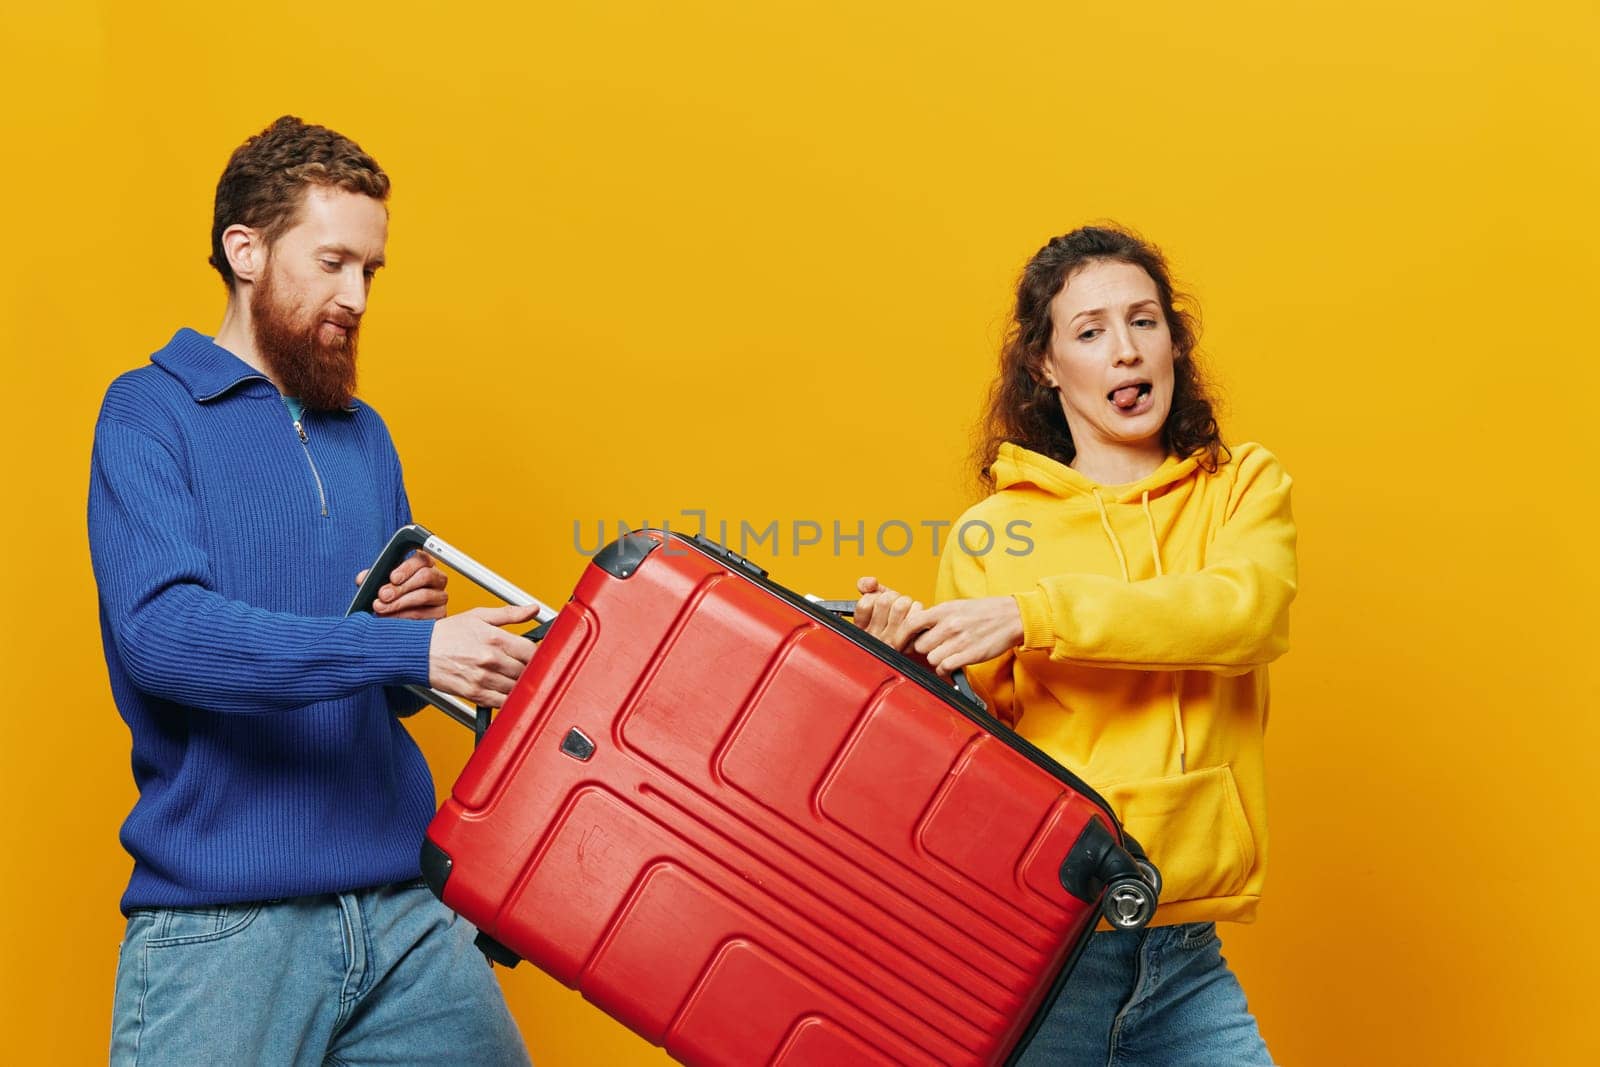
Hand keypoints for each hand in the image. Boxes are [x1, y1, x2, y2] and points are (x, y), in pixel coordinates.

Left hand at [356, 550, 448, 619]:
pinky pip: (425, 615)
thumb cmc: (393, 595)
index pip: (422, 559)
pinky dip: (405, 617)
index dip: (407, 568)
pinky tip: (392, 618)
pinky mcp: (441, 614)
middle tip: (383, 595)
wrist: (400, 619)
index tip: (392, 578)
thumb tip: (362, 579)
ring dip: (400, 603)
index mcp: (424, 564)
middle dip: (401, 586)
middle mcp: (437, 578)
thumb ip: (373, 578)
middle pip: (426, 575)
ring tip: (381, 608)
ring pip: (425, 595)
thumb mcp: (382, 583)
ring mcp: (441, 596)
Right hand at [428, 604, 540, 707]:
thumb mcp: (479, 616)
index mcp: (495, 638)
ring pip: (517, 688)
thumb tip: (532, 610)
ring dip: (520, 684)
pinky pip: (502, 702)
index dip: (539, 653)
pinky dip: (507, 698)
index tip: (536, 654)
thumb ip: (510, 614)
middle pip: (527, 671)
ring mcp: (483, 679)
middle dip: (530, 669)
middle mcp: (491, 659)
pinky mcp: (475, 694)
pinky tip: (504, 689)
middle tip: (525, 665)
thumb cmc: (448, 633)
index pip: (532, 651)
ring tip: (514, 676)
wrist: (419, 651)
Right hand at [852, 576, 931, 652]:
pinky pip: (914, 616)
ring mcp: (892, 643)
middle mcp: (875, 638)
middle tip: (897, 605)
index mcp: (862, 628)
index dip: (875, 595)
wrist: (918, 644)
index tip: (879, 602)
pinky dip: (918, 610)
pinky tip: (916, 616)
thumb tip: (870, 582)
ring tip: (907, 610)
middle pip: (884, 601)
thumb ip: (868, 587)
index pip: (865, 603)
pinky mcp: (910, 644)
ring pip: (900, 606)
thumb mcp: (878, 603)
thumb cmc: (896, 623)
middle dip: (894, 596)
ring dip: (908, 602)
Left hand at [905, 597, 1023, 676]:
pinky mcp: (970, 655)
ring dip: (936, 660)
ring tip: (947, 654)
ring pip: (931, 658)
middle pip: (920, 645)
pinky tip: (951, 663)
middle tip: (934, 648)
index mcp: (944, 610)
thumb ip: (937, 616)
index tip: (901, 643)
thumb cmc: (984, 611)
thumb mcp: (957, 606)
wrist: (1012, 616)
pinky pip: (945, 668)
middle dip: (924, 649)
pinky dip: (945, 669)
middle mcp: (950, 624)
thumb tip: (916, 627)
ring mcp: (959, 640)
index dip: (902, 635)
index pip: (911, 623)